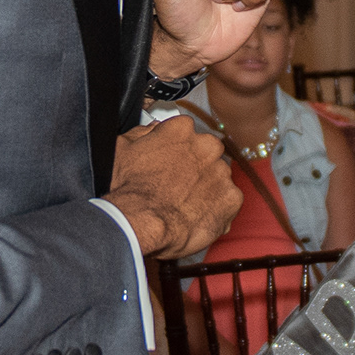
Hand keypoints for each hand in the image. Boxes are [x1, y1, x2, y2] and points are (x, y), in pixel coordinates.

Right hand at [105, 111, 237, 260]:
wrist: (139, 224)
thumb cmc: (127, 189)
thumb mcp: (121, 149)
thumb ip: (143, 133)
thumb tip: (153, 129)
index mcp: (182, 129)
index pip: (186, 133)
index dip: (177, 151)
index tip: (170, 164)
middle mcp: (207, 146)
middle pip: (207, 153)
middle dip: (196, 167)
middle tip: (178, 186)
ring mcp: (222, 173)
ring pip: (218, 178)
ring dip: (207, 189)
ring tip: (184, 206)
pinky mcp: (232, 199)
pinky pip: (228, 202)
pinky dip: (217, 210)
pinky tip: (195, 218)